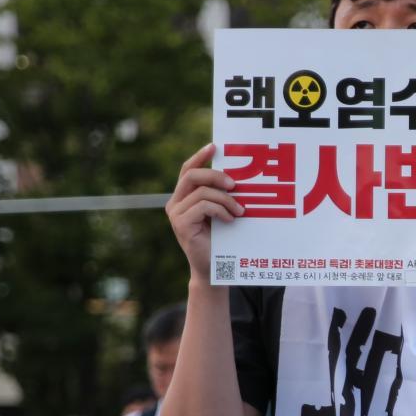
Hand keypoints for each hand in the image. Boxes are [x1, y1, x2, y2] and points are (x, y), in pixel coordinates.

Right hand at [165, 143, 243, 282]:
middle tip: (235, 184)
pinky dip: (220, 210)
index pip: (188, 169)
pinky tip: (230, 219)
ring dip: (226, 199)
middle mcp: (176, 202)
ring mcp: (176, 214)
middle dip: (215, 175)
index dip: (200, 156)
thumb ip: (222, 195)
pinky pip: (202, 206)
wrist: (214, 268)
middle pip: (192, 175)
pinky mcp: (180, 224)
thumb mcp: (222, 211)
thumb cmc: (222, 239)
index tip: (215, 147)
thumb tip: (240, 177)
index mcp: (184, 196)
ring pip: (202, 192)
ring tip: (240, 210)